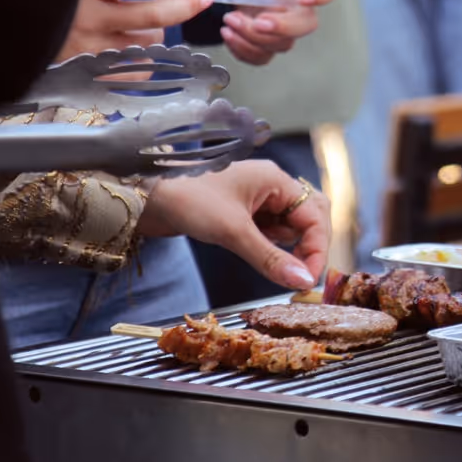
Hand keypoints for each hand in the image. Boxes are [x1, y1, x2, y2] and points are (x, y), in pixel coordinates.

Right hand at [56, 0, 213, 62]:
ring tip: (148, 24)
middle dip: (184, 6)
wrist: (18, 32)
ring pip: (148, 42)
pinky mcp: (95, 72)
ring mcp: (93, 48)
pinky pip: (137, 68)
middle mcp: (90, 19)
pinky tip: (139, 48)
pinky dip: (146, 58)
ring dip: (157, 32)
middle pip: (151, 16)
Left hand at [137, 160, 330, 289]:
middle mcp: (270, 187)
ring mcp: (256, 200)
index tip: (308, 279)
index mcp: (275, 180)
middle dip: (310, 246)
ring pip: (290, 227)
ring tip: (278, 266)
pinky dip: (271, 248)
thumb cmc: (187, 200)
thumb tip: (303, 282)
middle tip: (300, 274)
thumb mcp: (233, 232)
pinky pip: (270, 232)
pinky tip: (260, 256)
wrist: (143, 196)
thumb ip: (270, 259)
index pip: (315, 216)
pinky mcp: (241, 214)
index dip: (318, 248)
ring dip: (290, 248)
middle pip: (310, 217)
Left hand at [185, 0, 338, 64]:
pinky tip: (228, 34)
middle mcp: (298, 4)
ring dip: (253, 38)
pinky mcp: (268, 41)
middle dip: (282, 28)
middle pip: (306, 24)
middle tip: (259, 22)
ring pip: (281, 44)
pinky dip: (243, 51)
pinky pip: (262, 57)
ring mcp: (285, 26)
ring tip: (228, 21)